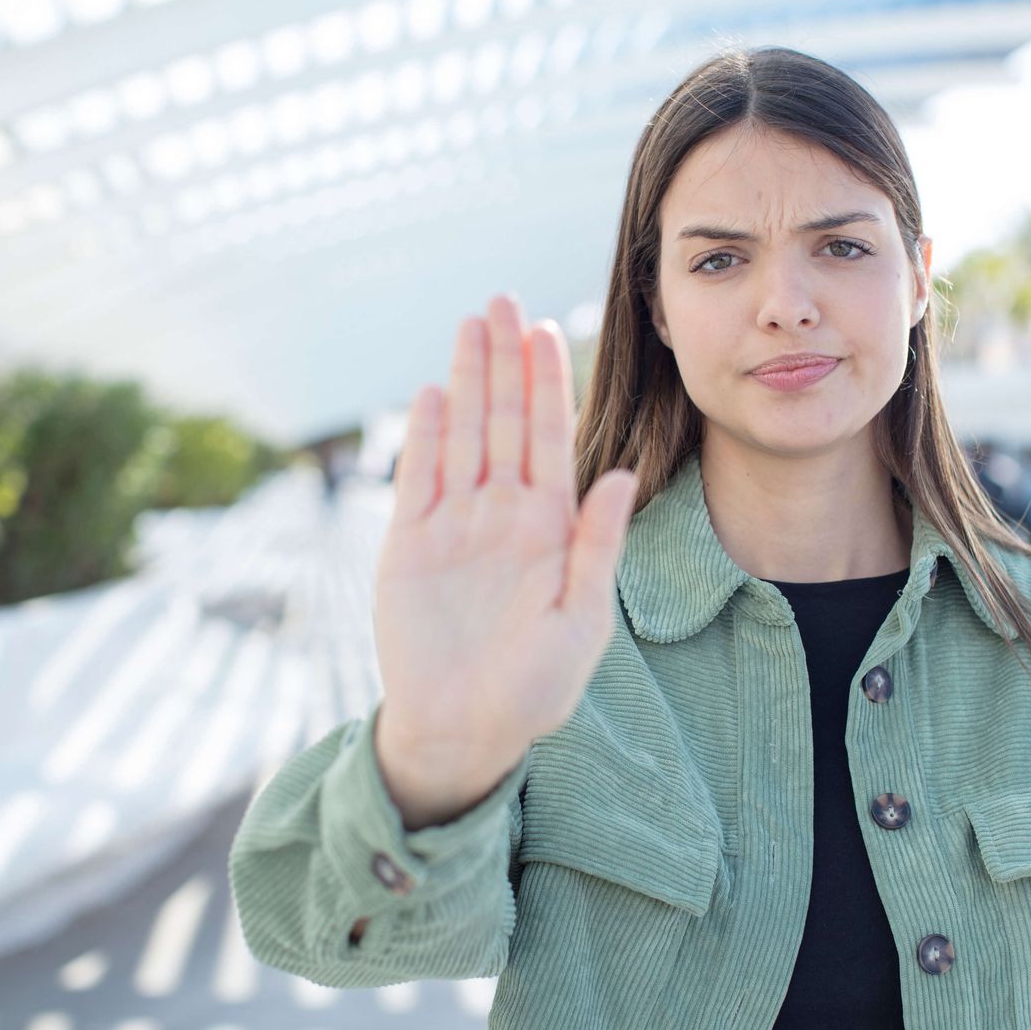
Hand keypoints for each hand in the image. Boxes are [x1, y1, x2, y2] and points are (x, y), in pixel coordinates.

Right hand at [371, 293, 639, 827]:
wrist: (463, 729)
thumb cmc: (533, 689)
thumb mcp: (580, 621)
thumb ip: (597, 546)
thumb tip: (622, 475)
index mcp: (549, 527)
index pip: (549, 437)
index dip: (546, 383)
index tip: (546, 331)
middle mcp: (501, 514)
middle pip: (503, 420)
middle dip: (504, 360)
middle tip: (503, 299)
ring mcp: (453, 525)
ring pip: (461, 435)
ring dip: (464, 380)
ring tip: (470, 324)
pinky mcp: (408, 546)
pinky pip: (418, 479)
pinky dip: (424, 437)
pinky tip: (430, 393)